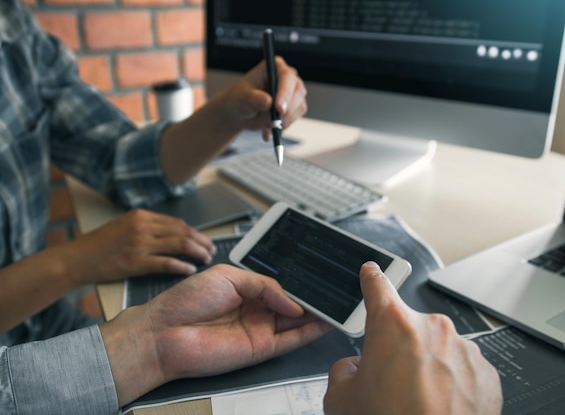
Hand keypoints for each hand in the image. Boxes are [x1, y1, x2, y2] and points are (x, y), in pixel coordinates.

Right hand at [61, 209, 215, 285]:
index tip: (204, 239)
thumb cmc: (99, 246)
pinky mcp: (136, 263)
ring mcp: (139, 244)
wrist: (75, 259)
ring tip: (206, 259)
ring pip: (179, 245)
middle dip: (201, 241)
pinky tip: (191, 270)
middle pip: (183, 232)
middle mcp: (142, 227)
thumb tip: (174, 234)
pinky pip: (166, 263)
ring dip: (197, 252)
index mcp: (141, 216)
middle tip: (211, 249)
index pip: (177, 223)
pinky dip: (182, 266)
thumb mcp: (124, 226)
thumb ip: (147, 227)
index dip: (195, 232)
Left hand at [101, 264, 330, 404]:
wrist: (165, 333)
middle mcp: (257, 310)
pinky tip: (325, 323)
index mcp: (248, 290)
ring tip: (339, 304)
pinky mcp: (261, 349)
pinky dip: (310, 333)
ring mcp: (260, 330)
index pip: (282, 286)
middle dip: (315, 298)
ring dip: (318, 315)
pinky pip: (291, 341)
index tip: (320, 276)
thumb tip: (293, 300)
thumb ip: (265, 285)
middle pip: (294, 304)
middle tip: (336, 290)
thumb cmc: (187, 300)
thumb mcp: (229, 277)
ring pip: (297, 322)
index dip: (301, 283)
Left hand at [214, 56, 307, 137]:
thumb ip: (254, 99)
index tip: (279, 108)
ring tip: (265, 124)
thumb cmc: (239, 99)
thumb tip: (268, 101)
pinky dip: (283, 125)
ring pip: (299, 106)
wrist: (240, 113)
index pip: (287, 77)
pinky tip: (268, 128)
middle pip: (298, 91)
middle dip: (287, 109)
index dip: (285, 92)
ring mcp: (292, 92)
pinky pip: (295, 117)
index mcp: (274, 67)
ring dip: (283, 119)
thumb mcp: (242, 98)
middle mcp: (287, 78)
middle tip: (273, 122)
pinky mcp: (294, 107)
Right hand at [324, 262, 502, 414]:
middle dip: (399, 348)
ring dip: (427, 367)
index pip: (378, 285)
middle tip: (390, 381)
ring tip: (416, 402)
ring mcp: (464, 351)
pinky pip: (462, 369)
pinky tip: (439, 407)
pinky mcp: (486, 374)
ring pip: (436, 349)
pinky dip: (451, 383)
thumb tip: (357, 367)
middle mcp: (433, 330)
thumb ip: (345, 368)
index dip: (372, 277)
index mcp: (394, 326)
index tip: (373, 271)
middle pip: (408, 327)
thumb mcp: (340, 397)